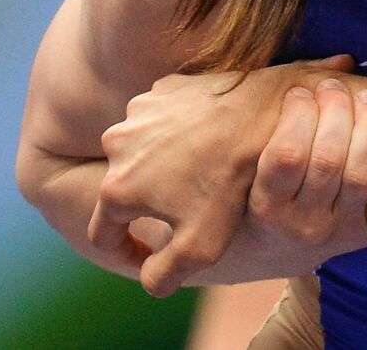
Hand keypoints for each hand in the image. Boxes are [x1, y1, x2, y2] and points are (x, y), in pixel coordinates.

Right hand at [88, 55, 351, 296]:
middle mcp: (115, 145)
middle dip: (146, 201)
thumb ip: (163, 273)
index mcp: (115, 188)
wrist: (263, 112)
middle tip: (184, 205)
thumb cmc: (232, 179)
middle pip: (121, 186)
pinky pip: (162, 117)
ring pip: (140, 149)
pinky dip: (175, 131)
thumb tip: (147, 279)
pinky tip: (205, 138)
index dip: (124, 250)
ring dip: (159, 162)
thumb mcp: (202, 243)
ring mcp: (139, 111)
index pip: (102, 233)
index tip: (145, 254)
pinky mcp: (164, 87)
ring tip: (198, 170)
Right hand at [242, 79, 366, 256]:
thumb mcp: (257, 157)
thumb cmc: (272, 180)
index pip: (286, 156)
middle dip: (336, 112)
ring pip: (363, 174)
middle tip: (336, 87)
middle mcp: (303, 223)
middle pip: (328, 160)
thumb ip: (283, 111)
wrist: (285, 242)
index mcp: (267, 204)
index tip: (301, 92)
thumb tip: (337, 61)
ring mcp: (339, 229)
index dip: (298, 115)